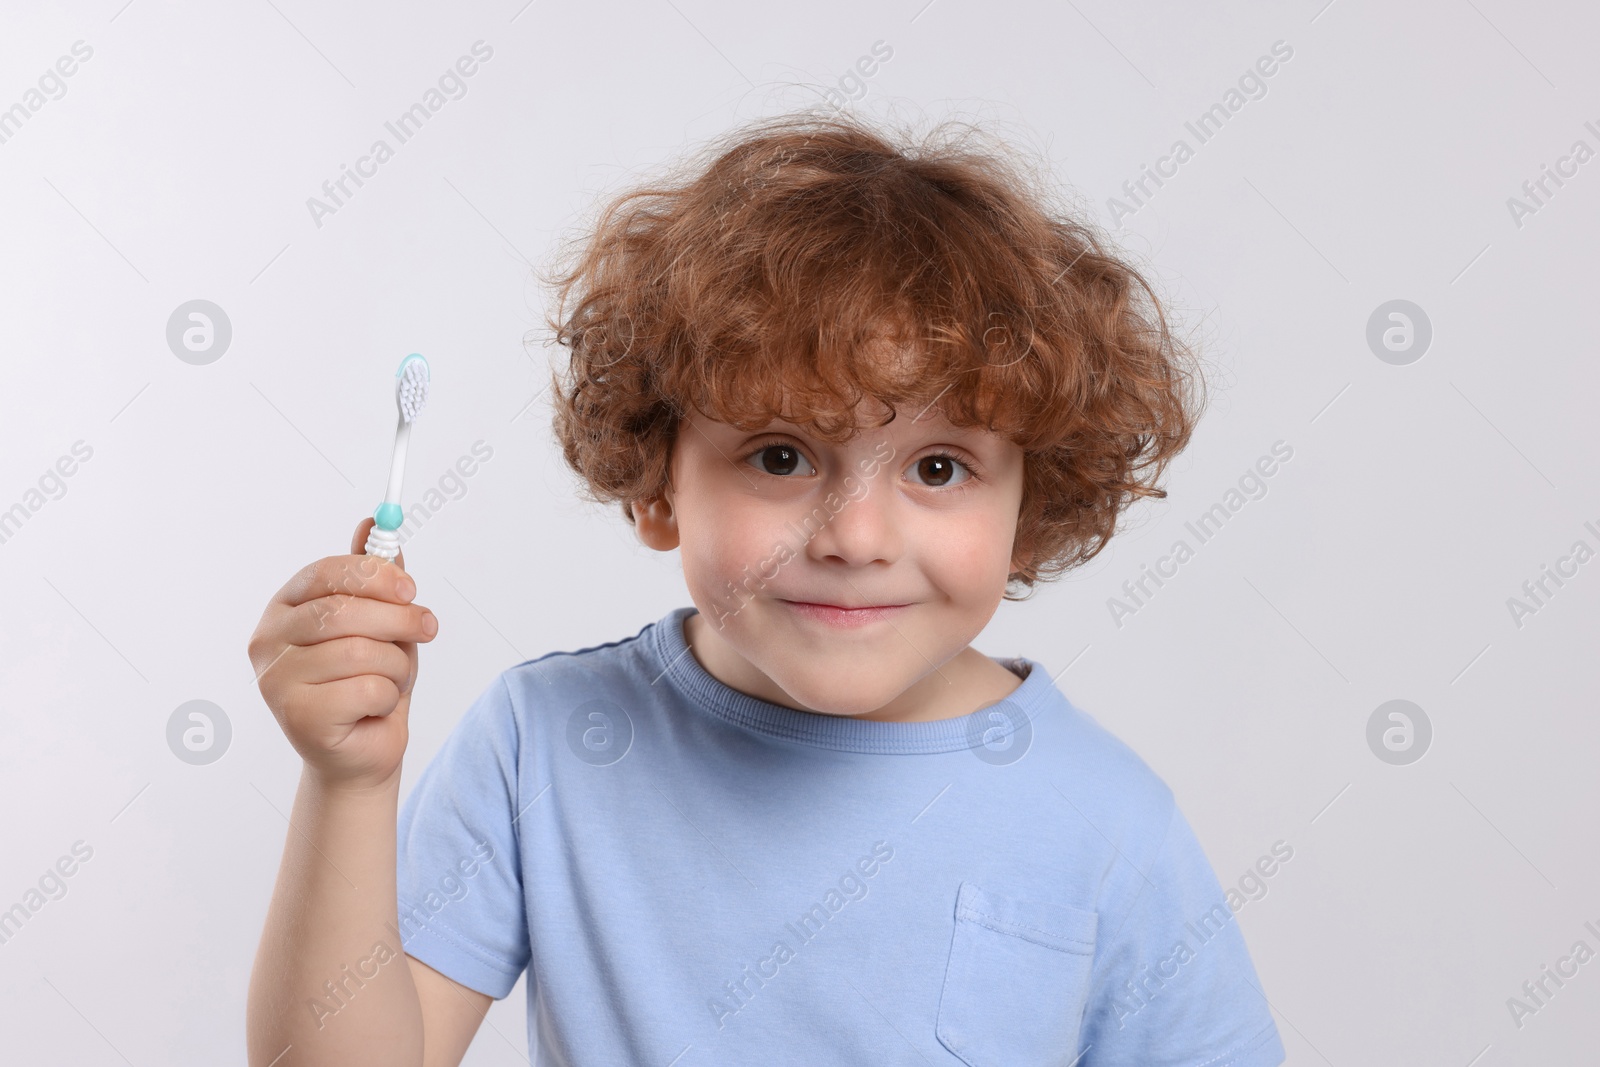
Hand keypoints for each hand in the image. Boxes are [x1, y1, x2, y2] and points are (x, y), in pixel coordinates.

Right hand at [247, 517, 438, 792]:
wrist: (363, 751)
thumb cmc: (369, 680)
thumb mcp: (381, 622)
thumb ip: (375, 578)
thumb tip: (371, 523)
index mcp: (284, 607)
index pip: (325, 573)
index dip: (374, 575)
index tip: (411, 588)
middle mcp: (268, 641)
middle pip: (343, 611)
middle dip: (398, 619)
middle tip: (427, 628)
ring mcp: (275, 680)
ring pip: (360, 652)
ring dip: (396, 666)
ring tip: (392, 679)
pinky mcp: (297, 717)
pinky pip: (366, 688)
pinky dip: (388, 697)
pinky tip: (374, 707)